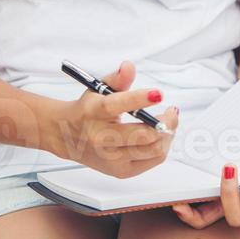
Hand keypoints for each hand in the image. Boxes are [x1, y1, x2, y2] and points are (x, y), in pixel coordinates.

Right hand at [42, 60, 178, 178]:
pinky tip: (160, 134)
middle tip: (171, 111)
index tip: (158, 93)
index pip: (117, 106)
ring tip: (168, 121)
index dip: (140, 99)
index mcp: (94, 113)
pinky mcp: (121, 171)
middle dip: (166, 122)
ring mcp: (112, 159)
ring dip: (167, 134)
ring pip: (154, 149)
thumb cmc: (87, 111)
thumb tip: (129, 67)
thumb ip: (117, 78)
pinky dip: (163, 145)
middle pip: (143, 135)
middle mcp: (102, 139)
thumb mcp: (98, 89)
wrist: (67, 137)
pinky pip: (153, 159)